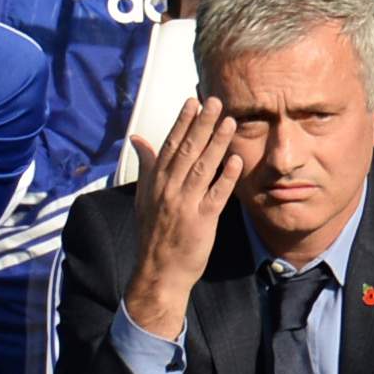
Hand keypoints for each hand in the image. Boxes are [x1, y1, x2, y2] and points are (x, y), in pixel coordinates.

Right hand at [122, 98, 239, 339]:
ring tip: (229, 121)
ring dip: (216, 143)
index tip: (193, 102)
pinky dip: (225, 177)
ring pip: (202, 168)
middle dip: (201, 124)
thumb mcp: (143, 198)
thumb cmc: (153, 234)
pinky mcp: (201, 222)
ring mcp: (184, 205)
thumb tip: (137, 139)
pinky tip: (235, 160)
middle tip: (215, 102)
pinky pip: (215, 195)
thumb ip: (146, 166)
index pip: (169, 146)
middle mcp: (167, 190)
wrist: (158, 272)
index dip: (182, 122)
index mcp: (155, 183)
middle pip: (186, 151)